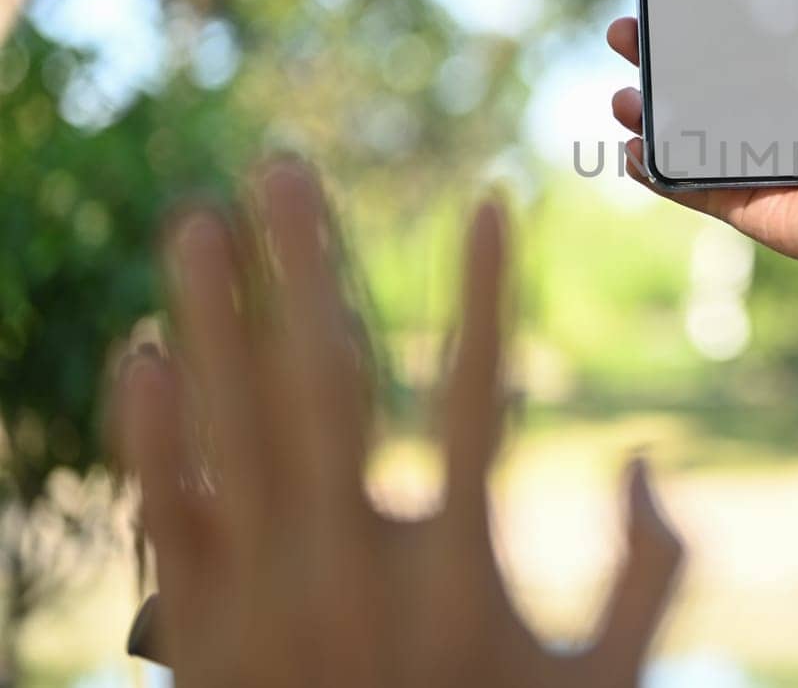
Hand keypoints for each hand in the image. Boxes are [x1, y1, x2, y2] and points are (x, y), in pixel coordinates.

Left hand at [117, 160, 682, 687]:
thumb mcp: (604, 682)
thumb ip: (651, 572)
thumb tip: (643, 459)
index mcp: (459, 568)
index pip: (477, 393)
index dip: (485, 291)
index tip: (488, 198)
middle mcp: (356, 565)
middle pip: (325, 383)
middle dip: (303, 263)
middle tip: (280, 167)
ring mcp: (266, 596)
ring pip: (232, 428)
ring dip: (210, 313)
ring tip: (195, 219)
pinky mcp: (202, 631)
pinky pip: (169, 514)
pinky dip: (150, 431)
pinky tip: (141, 351)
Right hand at [608, 0, 797, 275]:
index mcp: (780, 89)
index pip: (724, 51)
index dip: (691, 29)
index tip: (663, 2)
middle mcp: (751, 122)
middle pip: (685, 87)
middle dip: (648, 61)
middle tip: (624, 36)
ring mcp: (733, 161)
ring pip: (671, 134)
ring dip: (638, 114)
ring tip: (623, 99)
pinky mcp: (725, 198)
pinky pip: (676, 183)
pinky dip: (650, 170)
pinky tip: (633, 149)